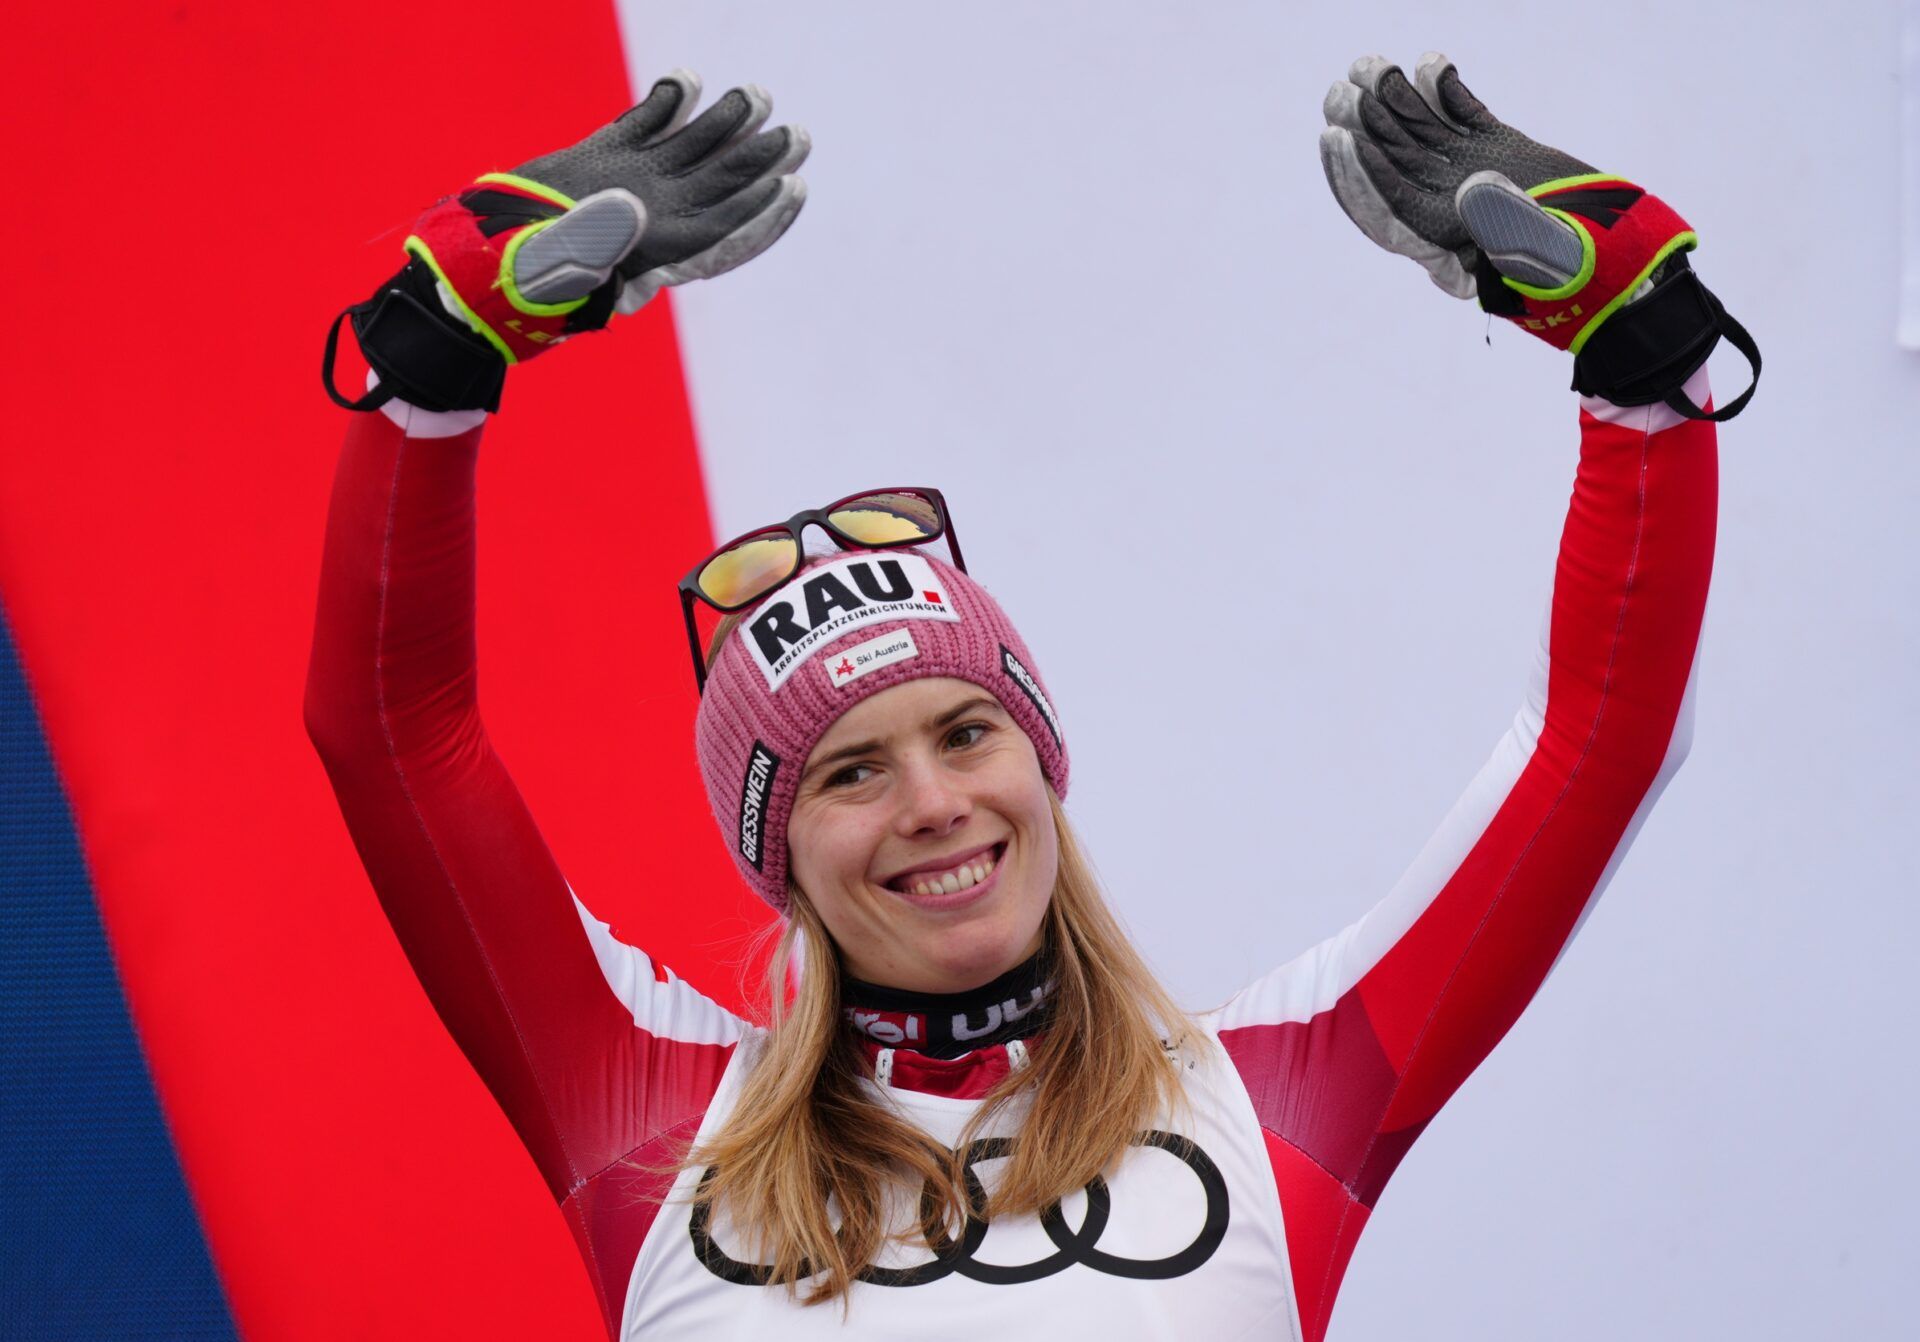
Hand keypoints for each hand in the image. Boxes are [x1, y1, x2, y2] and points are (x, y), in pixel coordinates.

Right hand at [324, 72, 807, 413]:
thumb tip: (631, 205)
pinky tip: (684, 81)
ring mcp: (622, 188)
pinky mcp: (593, 162)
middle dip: (759, 163)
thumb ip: (593, 238)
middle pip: (717, 186)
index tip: (792, 184)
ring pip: (686, 152)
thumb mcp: (553, 267)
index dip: (761, 211)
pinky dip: (663, 105)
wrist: (467, 267)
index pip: (720, 231)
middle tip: (796, 135)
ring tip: (752, 97)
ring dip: (721, 126)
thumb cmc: (506, 282)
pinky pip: (639, 129)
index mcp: (648, 252)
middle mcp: (645, 219)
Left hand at [1317, 53, 1756, 418]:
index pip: (1385, 208)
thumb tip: (1472, 184)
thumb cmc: (1586, 272)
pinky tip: (1430, 64)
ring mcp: (1476, 179)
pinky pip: (1466, 120)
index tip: (1337, 137)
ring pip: (1424, 137)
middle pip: (1394, 166)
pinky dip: (1448, 93)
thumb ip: (1510, 223)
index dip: (1357, 174)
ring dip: (1396, 102)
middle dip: (1366, 129)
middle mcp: (1452, 211)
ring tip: (1370, 63)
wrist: (1626, 264)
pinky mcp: (1504, 154)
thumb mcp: (1547, 253)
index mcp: (1447, 243)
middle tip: (1341, 89)